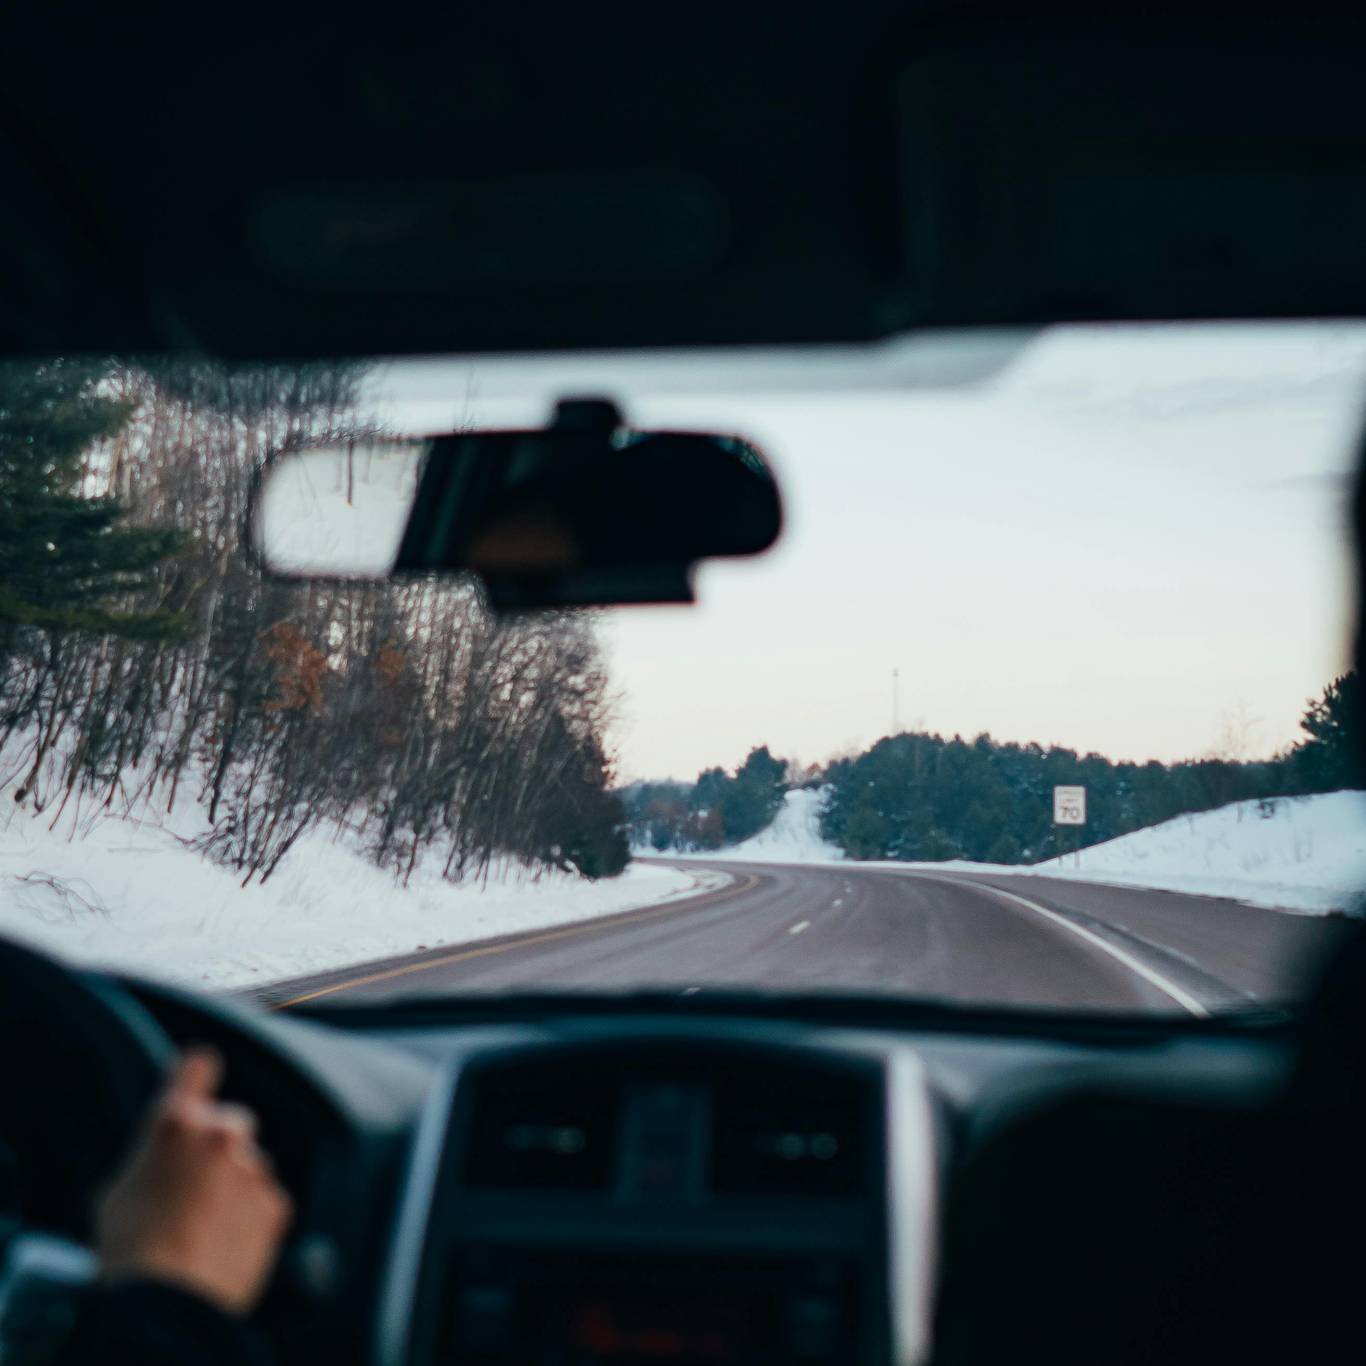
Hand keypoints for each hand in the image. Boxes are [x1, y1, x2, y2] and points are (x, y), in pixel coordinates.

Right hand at [94, 1047, 292, 1314]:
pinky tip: (223, 1245)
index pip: (198, 1065)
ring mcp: (254, 1168)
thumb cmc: (129, 1252)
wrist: (168, 1304)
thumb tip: (164, 1155)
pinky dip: (250, 1217)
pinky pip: (264, 1201)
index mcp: (175, 1123)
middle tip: (194, 1184)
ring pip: (250, 1165)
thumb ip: (152, 1156)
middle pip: (231, 1122)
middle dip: (217, 1146)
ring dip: (235, 1185)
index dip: (198, 1073)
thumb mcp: (117, 1191)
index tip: (199, 1079)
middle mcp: (221, 1134)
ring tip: (204, 1228)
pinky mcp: (276, 1203)